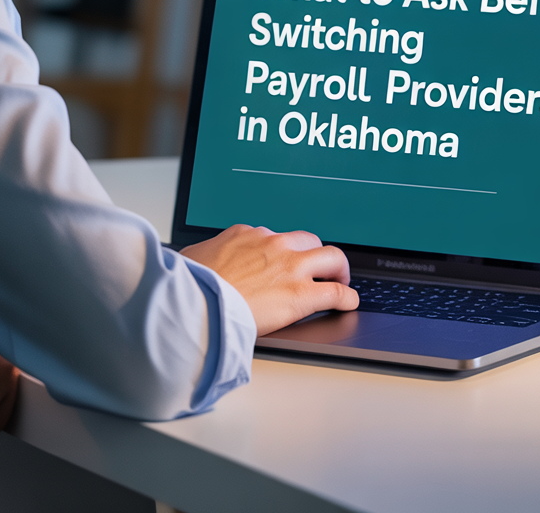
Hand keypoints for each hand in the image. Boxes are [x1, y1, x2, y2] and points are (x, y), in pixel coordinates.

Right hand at [181, 224, 358, 335]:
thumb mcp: (194, 258)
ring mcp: (290, 267)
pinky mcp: (301, 294)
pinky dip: (346, 296)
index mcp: (246, 235)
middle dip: (315, 253)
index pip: (273, 238)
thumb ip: (207, 256)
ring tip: (340, 279)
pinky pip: (335, 292)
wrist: (196, 304)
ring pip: (330, 257)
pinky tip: (349, 302)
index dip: (281, 252)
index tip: (283, 262)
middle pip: (308, 240)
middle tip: (319, 266)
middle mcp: (272, 244)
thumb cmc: (190, 285)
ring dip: (338, 268)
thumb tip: (199, 262)